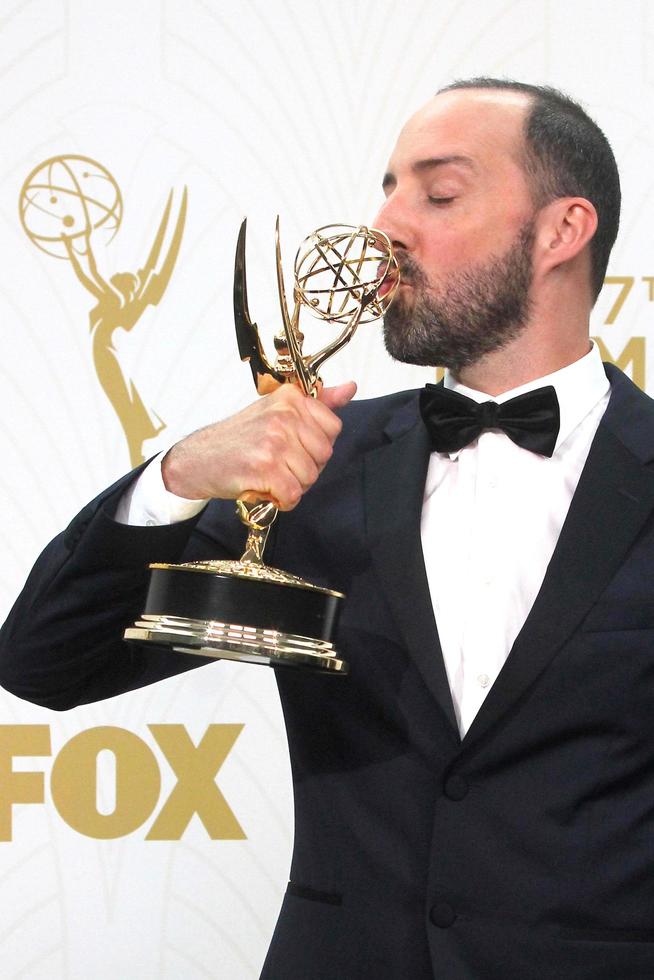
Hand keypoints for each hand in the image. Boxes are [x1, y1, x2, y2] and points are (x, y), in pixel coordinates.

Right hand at [161, 381, 356, 509]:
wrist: (197, 459)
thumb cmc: (238, 438)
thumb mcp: (277, 411)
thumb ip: (317, 403)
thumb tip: (350, 389)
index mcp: (290, 398)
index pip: (333, 427)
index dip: (316, 446)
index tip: (295, 447)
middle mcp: (284, 415)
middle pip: (324, 455)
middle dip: (306, 468)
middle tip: (279, 465)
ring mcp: (274, 440)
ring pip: (310, 477)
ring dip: (292, 486)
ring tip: (270, 476)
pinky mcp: (265, 466)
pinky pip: (293, 494)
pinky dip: (282, 500)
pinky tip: (266, 489)